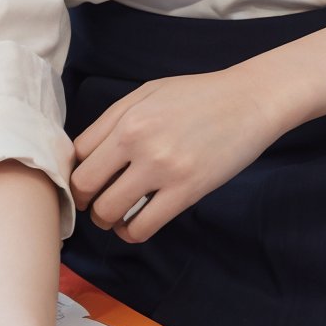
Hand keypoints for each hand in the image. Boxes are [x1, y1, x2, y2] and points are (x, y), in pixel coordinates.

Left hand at [69, 65, 284, 243]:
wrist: (250, 100)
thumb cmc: (198, 95)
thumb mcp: (149, 92)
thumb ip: (114, 119)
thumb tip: (84, 154)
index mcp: (127, 116)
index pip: (77, 156)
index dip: (76, 172)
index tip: (87, 180)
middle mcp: (139, 141)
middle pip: (84, 186)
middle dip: (85, 200)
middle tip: (97, 202)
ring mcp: (162, 168)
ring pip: (108, 212)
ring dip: (107, 220)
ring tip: (119, 215)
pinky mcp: (186, 191)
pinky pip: (142, 228)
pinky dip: (132, 232)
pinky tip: (138, 223)